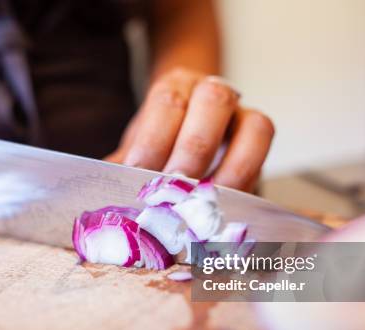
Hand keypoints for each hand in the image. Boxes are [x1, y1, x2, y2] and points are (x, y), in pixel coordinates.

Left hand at [106, 68, 273, 191]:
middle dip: (194, 150)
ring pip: (255, 126)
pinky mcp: (261, 139)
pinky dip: (248, 181)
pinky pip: (267, 155)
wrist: (189, 124)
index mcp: (174, 87)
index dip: (154, 141)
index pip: (166, 103)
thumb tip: (97, 201)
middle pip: (214, 101)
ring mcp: (244, 113)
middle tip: (176, 190)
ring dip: (231, 170)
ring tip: (207, 203)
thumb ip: (121, 169)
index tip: (140, 176)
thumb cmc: (160, 141)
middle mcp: (213, 92)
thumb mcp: (137, 149)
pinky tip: (225, 207)